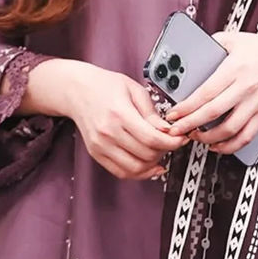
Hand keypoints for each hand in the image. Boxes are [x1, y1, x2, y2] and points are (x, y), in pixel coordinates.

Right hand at [28, 59, 187, 179]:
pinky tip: (149, 165)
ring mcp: (100, 145)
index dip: (172, 142)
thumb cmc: (104, 85)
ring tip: (160, 152)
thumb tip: (168, 130)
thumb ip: (151, 113)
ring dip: (153, 164)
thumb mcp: (134, 89)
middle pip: (146, 154)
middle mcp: (108, 132)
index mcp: (119, 114)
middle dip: (165, 151)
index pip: (152, 138)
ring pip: (135, 168)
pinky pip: (121, 172)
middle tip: (171, 142)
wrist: (76, 90)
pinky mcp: (96, 153)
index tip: (181, 138)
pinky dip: (138, 173)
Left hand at [164, 31, 257, 154]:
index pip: (206, 92)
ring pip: (230, 129)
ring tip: (193, 136)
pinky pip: (246, 136)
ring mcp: (255, 103)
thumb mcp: (234, 38)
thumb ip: (212, 43)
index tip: (173, 113)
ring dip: (208, 138)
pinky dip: (231, 146)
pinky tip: (217, 146)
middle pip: (213, 113)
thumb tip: (190, 50)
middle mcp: (245, 88)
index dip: (187, 106)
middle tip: (175, 130)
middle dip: (190, 124)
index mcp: (235, 69)